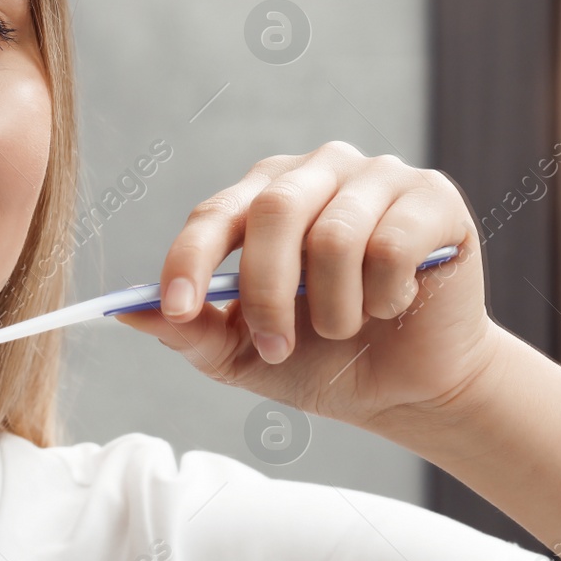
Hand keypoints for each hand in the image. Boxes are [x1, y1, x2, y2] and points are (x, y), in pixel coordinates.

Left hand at [112, 141, 502, 434]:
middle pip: (273, 211)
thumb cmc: (326, 360)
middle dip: (267, 291)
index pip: (215, 213)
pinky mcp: (433, 197)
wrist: (411, 389)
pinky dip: (385, 295)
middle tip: (276, 347)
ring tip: (345, 329)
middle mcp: (319, 171)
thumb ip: (191, 331)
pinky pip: (391, 244)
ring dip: (333, 307)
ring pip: (334, 235)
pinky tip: (394, 305)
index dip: (189, 258)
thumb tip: (127, 314)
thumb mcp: (244, 355)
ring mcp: (379, 176)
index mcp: (265, 196)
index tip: (175, 307)